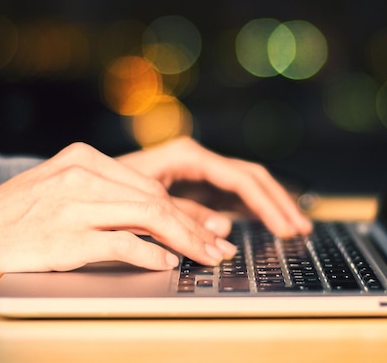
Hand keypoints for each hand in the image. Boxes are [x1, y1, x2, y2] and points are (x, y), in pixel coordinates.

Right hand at [0, 142, 237, 287]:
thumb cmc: (21, 213)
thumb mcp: (65, 188)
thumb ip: (109, 195)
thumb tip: (160, 220)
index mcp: (85, 158)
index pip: (150, 186)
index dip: (185, 210)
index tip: (209, 228)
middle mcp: (83, 175)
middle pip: (155, 200)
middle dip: (194, 227)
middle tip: (217, 248)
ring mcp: (74, 205)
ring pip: (148, 217)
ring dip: (184, 241)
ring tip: (205, 257)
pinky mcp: (67, 236)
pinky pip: (122, 244)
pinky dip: (150, 255)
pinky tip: (167, 264)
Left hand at [117, 137, 311, 236]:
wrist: (85, 186)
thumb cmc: (108, 188)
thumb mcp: (145, 204)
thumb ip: (184, 216)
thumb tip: (222, 231)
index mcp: (188, 155)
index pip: (241, 178)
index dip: (267, 204)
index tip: (284, 227)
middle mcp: (197, 159)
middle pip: (252, 177)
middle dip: (278, 203)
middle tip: (301, 228)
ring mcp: (198, 172)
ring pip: (247, 185)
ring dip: (271, 205)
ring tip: (294, 227)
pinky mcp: (196, 186)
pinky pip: (233, 195)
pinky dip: (252, 209)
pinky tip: (268, 222)